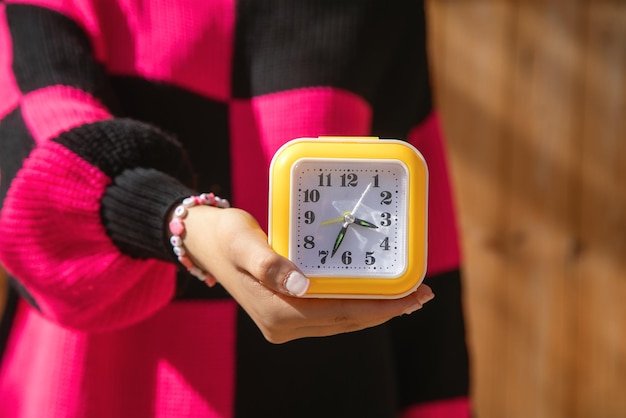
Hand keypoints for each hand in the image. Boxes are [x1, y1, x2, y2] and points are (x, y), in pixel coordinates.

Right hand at [180, 205, 433, 342]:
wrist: (204, 243)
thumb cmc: (225, 235)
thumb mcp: (243, 241)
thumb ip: (268, 262)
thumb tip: (302, 285)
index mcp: (277, 312)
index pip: (342, 313)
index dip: (381, 307)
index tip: (414, 295)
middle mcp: (282, 326)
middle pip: (347, 321)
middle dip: (386, 310)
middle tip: (422, 292)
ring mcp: (284, 324)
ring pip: (341, 320)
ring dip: (374, 309)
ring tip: (406, 294)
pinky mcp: (286, 314)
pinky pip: (330, 314)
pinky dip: (355, 305)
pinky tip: (372, 293)